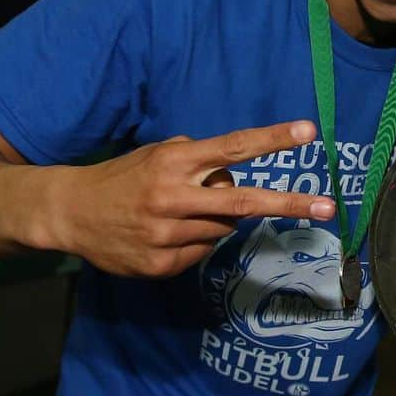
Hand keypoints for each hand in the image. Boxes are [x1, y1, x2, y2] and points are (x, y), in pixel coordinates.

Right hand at [48, 120, 335, 277]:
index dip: (273, 139)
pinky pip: (202, 252)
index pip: (233, 147)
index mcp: (175, 162)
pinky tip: (167, 234)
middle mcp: (172, 196)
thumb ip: (200, 161)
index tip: (310, 131)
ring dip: (216, 220)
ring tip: (181, 212)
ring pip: (223, 229)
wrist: (68, 212)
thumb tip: (236, 179)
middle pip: (243, 202)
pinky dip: (195, 242)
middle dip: (288, 204)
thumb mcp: (159, 155)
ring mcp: (165, 234)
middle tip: (327, 208)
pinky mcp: (159, 264)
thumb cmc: (125, 177)